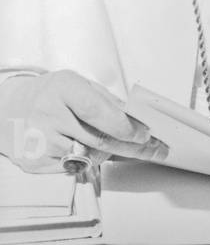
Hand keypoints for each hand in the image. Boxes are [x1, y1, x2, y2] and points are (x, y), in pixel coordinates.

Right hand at [0, 70, 167, 172]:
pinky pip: (71, 167)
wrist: (11, 107)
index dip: (122, 125)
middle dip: (130, 146)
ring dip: (109, 154)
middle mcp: (49, 113)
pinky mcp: (34, 161)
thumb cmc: (53, 94)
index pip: (96, 110)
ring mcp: (39, 140)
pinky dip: (86, 161)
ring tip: (120, 146)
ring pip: (87, 156)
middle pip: (96, 138)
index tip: (144, 133)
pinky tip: (89, 151)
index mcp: (64, 88)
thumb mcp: (80, 85)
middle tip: (153, 149)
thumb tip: (137, 118)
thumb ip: (107, 101)